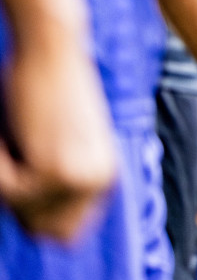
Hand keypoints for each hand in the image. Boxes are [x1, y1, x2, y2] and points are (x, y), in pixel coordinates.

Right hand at [0, 30, 117, 239]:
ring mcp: (79, 179)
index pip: (62, 230)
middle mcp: (99, 181)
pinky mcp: (54, 172)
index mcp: (104, 176)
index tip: (23, 172)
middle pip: (41, 230)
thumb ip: (51, 180)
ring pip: (20, 212)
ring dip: (5, 180)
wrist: (53, 49)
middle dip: (18, 202)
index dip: (33, 211)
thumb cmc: (46, 88)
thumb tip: (35, 228)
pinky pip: (6, 191)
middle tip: (15, 156)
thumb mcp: (57, 142)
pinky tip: (4, 136)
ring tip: (10, 140)